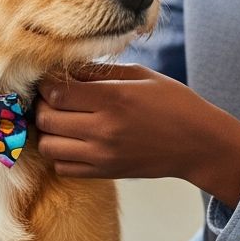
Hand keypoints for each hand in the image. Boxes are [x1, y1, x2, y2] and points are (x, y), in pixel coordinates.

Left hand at [36, 64, 239, 207]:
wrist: (197, 143)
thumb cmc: (172, 102)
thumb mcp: (140, 75)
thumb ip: (100, 71)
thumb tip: (65, 67)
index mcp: (114, 98)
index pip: (57, 92)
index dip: (46, 83)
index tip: (51, 77)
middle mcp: (104, 129)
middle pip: (46, 119)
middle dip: (42, 105)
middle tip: (53, 96)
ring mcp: (102, 155)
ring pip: (48, 146)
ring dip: (47, 130)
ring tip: (60, 118)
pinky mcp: (104, 173)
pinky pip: (62, 167)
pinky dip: (59, 153)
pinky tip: (72, 139)